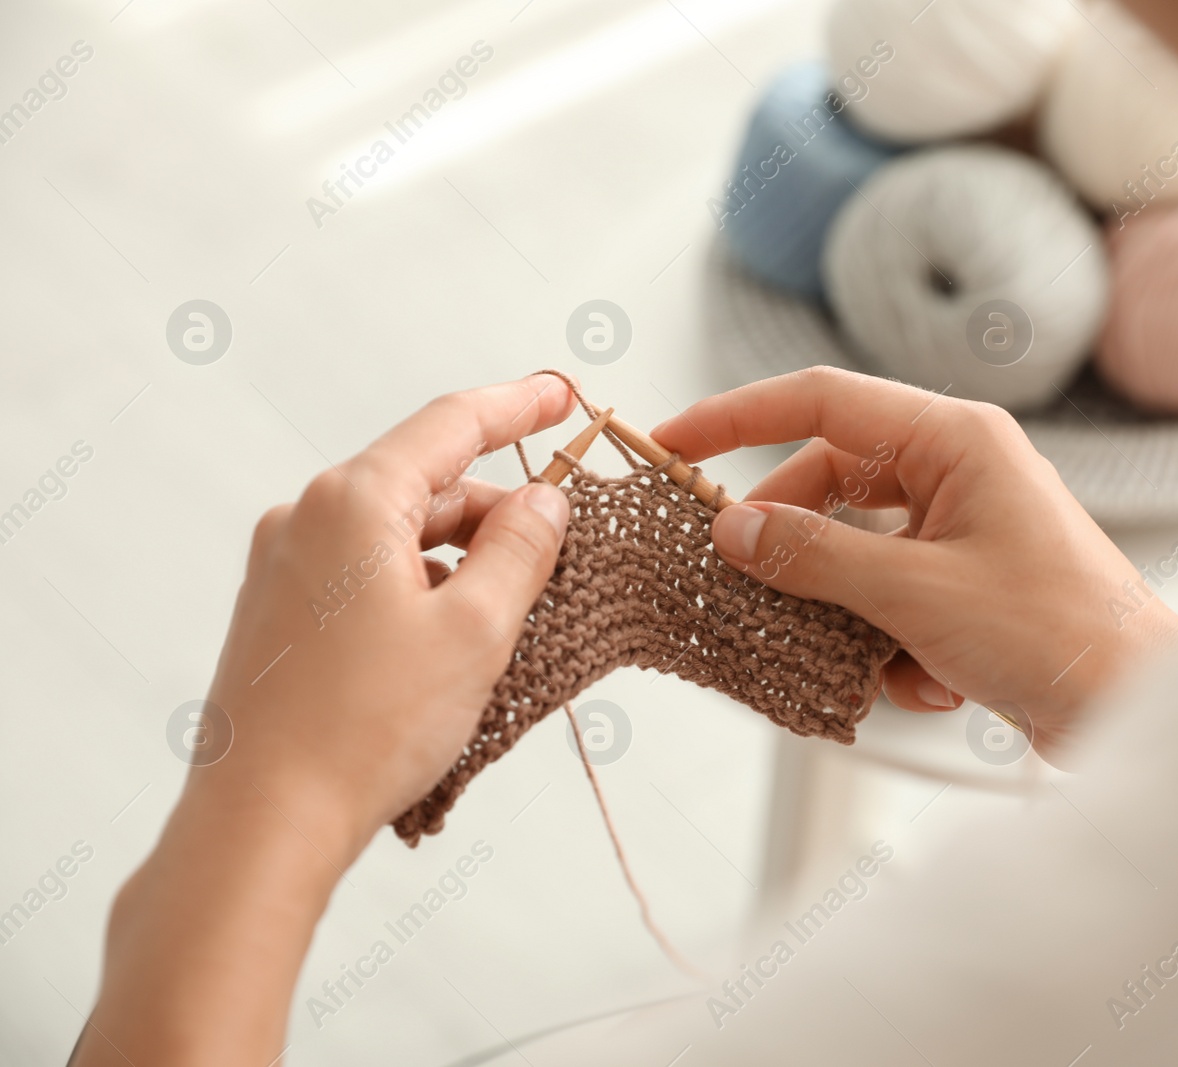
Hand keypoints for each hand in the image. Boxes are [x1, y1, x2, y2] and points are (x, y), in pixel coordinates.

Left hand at [78, 375, 575, 1065]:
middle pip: (425, 481)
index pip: (451, 424)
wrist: (262, 823)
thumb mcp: (476, 630)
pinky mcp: (278, 614)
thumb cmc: (364, 729)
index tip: (564, 394)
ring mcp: (283, 567)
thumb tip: (544, 498)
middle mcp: (306, 519)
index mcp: (352, 501)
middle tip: (563, 542)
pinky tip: (455, 637)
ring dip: (461, 554)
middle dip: (498, 505)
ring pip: (396, 533)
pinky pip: (365, 573)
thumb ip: (520, 549)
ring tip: (516, 607)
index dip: (519, 405)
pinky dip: (420, 585)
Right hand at [653, 367, 1177, 750]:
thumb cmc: (1054, 633)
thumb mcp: (916, 594)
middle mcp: (958, 469)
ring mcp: (964, 525)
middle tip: (739, 578)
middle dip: (794, 541)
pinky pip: (891, 594)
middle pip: (832, 479)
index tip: (671, 444)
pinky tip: (928, 684)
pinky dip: (891, 645)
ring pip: (858, 547)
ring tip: (862, 655)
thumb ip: (815, 556)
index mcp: (955, 439)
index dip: (736, 416)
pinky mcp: (967, 581)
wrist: (1136, 707)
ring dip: (848, 609)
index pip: (821, 400)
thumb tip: (732, 529)